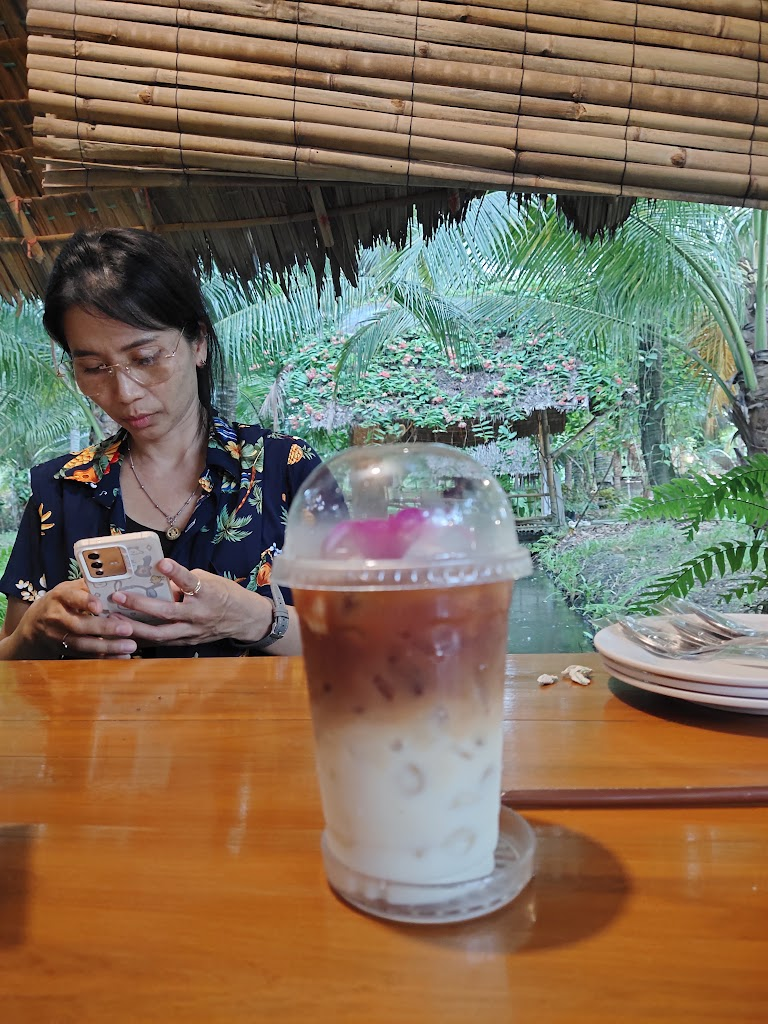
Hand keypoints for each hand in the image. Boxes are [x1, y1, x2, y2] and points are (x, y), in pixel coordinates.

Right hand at [13, 580, 137, 659]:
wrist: (34, 624)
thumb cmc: (61, 601)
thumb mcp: (69, 588)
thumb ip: (88, 586)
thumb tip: (116, 580)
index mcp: (60, 596)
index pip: (72, 598)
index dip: (85, 602)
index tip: (100, 607)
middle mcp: (57, 617)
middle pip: (79, 625)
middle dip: (104, 628)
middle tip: (127, 629)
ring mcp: (58, 636)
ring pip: (82, 644)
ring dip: (107, 647)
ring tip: (129, 646)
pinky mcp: (63, 650)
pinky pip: (84, 656)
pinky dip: (103, 657)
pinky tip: (121, 657)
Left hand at [108, 559, 273, 648]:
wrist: (245, 619)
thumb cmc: (225, 594)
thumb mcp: (209, 580)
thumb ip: (184, 581)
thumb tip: (158, 578)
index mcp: (207, 593)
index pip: (190, 581)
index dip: (175, 572)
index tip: (161, 562)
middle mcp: (199, 614)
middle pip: (167, 613)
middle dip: (140, 605)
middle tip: (119, 596)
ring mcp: (193, 631)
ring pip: (161, 634)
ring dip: (136, 627)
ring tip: (114, 620)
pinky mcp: (189, 642)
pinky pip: (164, 642)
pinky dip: (145, 639)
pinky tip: (127, 634)